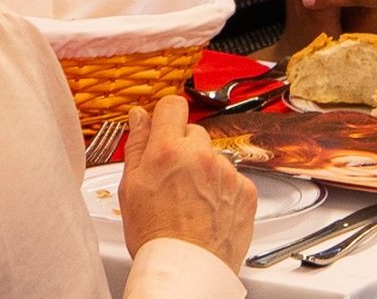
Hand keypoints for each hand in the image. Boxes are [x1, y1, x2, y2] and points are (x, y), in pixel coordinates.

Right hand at [118, 95, 256, 270]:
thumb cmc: (155, 236)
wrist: (186, 270)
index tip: (163, 127)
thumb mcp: (130, 188)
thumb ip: (136, 145)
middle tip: (172, 177)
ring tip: (190, 200)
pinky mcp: (246, 190)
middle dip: (183, 148)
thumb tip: (139, 118)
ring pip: (214, 156)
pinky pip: (233, 177)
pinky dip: (223, 189)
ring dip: (204, 169)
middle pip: (194, 132)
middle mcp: (201, 156)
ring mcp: (227, 173)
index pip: (172, 105)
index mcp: (168, 151)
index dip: (165, 116)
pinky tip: (208, 209)